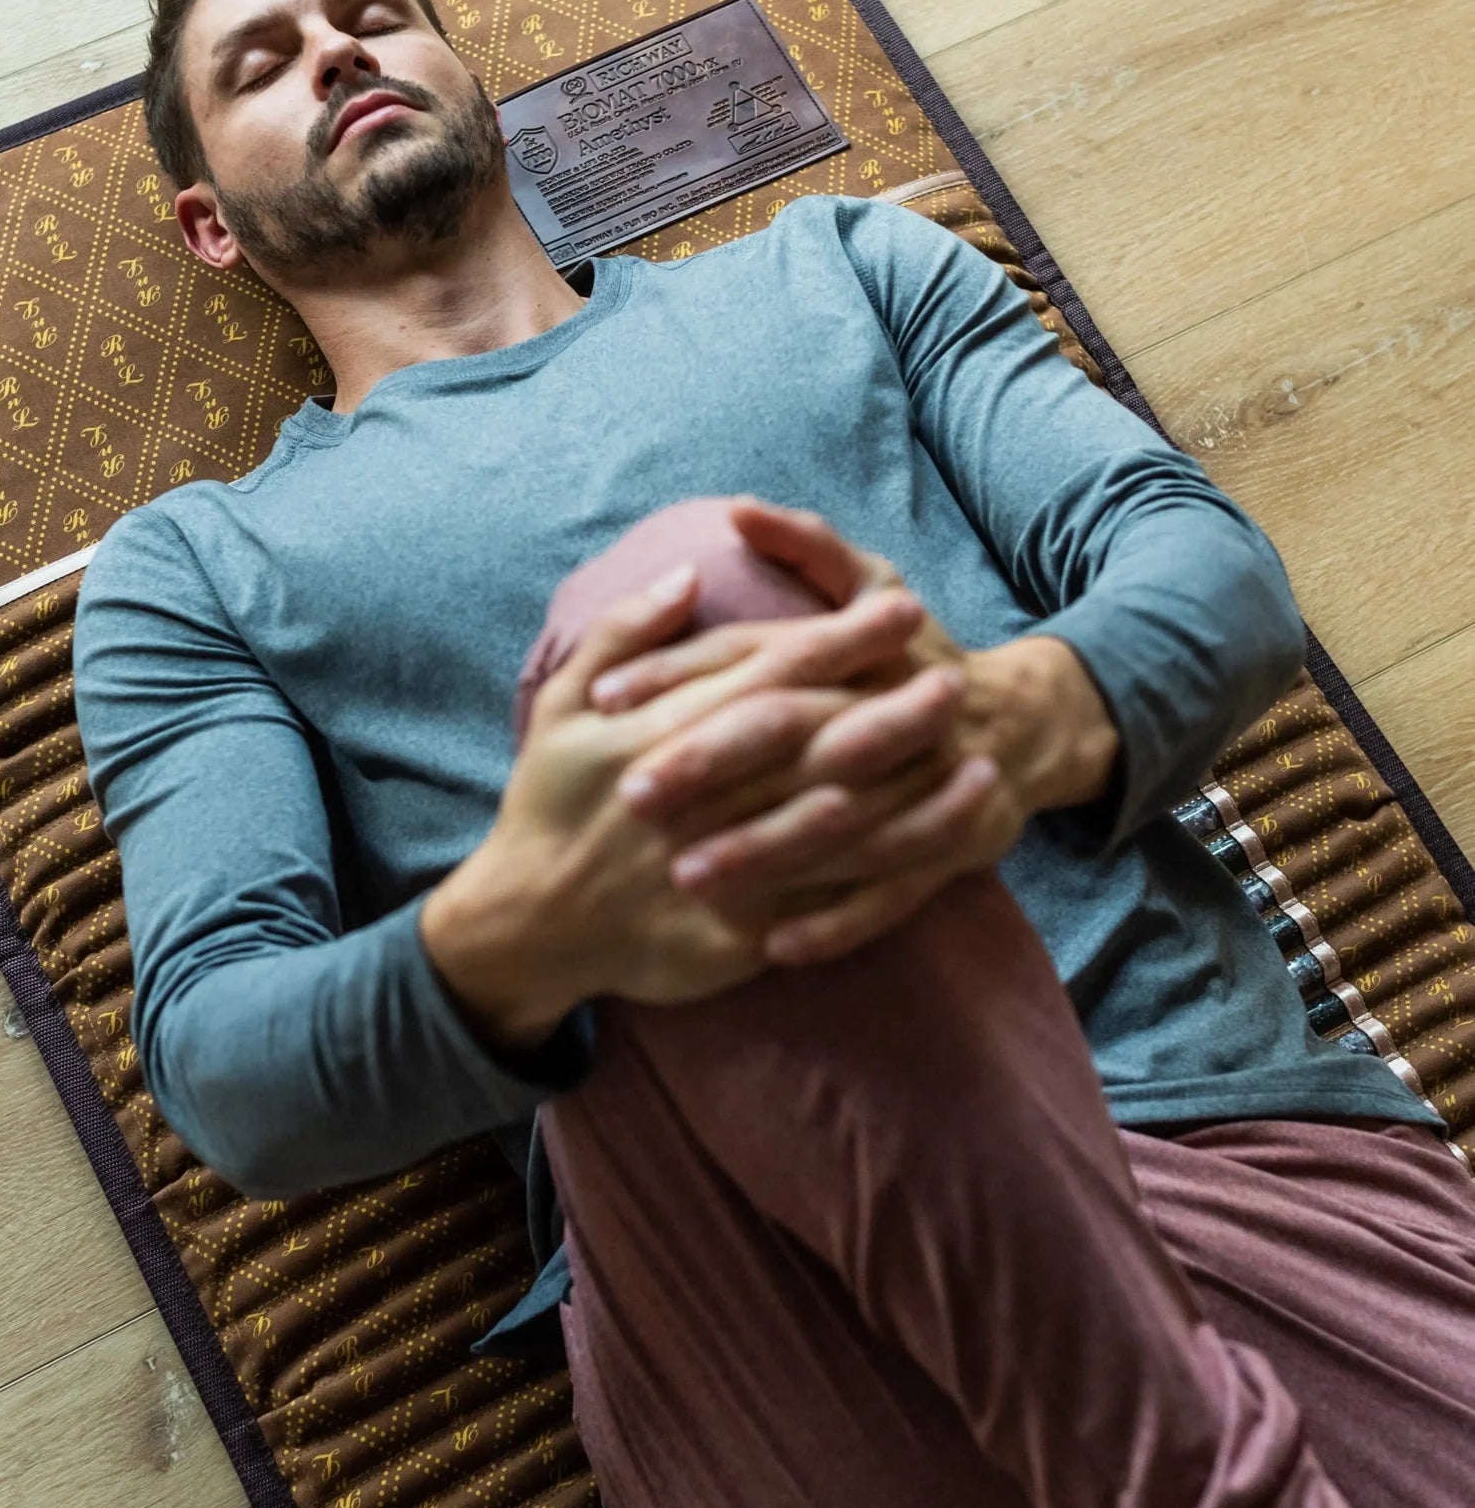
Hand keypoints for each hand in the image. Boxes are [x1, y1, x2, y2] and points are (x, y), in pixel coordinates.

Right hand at [422, 560, 933, 1038]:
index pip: (768, 672)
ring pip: (833, 826)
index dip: (841, 640)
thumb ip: (623, 633)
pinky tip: (935, 853)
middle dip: (892, 710)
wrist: (525, 925)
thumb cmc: (546, 806)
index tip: (902, 609)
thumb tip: (688, 575)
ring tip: (982, 764)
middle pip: (813, 745)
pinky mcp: (734, 932)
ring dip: (912, 795)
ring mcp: (719, 868)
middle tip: (958, 679)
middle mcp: (699, 798)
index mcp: (661, 732)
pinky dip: (884, 878)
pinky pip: (822, 904)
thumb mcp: (560, 705)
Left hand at [589, 497, 1117, 963]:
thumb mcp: (870, 583)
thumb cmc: (913, 657)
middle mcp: (882, 707)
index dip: (678, 672)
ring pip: (833, 821)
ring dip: (761, 852)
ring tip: (687, 880)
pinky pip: (891, 894)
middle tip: (631, 796)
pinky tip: (776, 947)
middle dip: (708, 764)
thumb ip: (808, 545)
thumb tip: (741, 509)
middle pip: (787, 732)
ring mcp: (918, 783)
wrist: (1017, 727)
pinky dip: (837, 920)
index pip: (754, 651)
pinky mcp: (946, 848)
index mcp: (851, 647)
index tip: (605, 699)